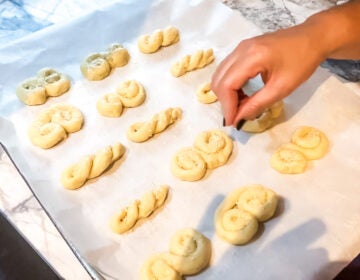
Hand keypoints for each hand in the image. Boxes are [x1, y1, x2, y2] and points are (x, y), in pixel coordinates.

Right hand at [211, 24, 325, 126]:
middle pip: (219, 80)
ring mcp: (240, 48)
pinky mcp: (242, 49)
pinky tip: (242, 95)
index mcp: (252, 56)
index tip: (233, 123)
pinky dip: (230, 85)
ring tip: (242, 106)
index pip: (227, 85)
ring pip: (220, 75)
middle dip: (225, 102)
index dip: (227, 106)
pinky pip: (227, 70)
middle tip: (238, 116)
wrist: (313, 37)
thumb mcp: (282, 87)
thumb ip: (258, 104)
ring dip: (227, 94)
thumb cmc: (303, 61)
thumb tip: (240, 119)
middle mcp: (241, 50)